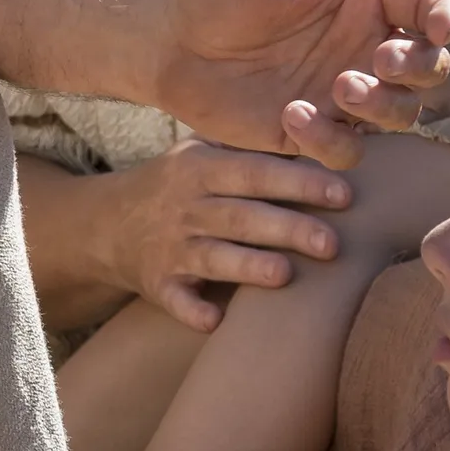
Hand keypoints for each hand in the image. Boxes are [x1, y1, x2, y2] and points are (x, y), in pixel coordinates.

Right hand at [95, 144, 353, 330]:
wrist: (106, 224)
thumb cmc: (176, 185)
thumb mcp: (198, 152)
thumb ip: (247, 144)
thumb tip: (318, 130)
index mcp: (200, 169)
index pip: (254, 172)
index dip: (298, 181)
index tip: (343, 193)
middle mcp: (185, 207)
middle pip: (240, 217)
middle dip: (286, 228)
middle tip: (332, 244)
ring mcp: (170, 247)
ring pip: (213, 257)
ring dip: (247, 266)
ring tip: (285, 274)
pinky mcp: (159, 283)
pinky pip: (176, 299)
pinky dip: (193, 311)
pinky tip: (214, 320)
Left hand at [140, 0, 449, 169]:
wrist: (165, 40)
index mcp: (365, 1)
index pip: (429, 8)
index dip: (447, 18)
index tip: (441, 28)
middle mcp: (363, 48)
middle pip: (429, 69)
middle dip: (420, 69)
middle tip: (381, 62)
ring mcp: (341, 94)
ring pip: (400, 114)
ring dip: (382, 106)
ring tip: (340, 88)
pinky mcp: (312, 132)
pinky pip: (346, 150)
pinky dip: (330, 139)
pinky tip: (292, 113)